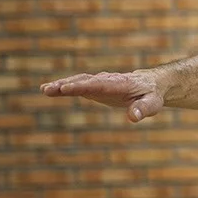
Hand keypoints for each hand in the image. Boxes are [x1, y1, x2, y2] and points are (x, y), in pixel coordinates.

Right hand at [40, 71, 164, 122]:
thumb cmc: (152, 95)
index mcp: (120, 84)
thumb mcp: (152, 104)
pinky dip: (64, 87)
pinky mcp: (95, 87)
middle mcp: (107, 80)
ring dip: (62, 85)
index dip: (83, 86)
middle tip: (49, 89)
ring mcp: (100, 82)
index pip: (99, 84)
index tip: (67, 88)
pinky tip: (49, 91)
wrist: (151, 84)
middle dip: (68, 84)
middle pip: (85, 81)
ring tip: (45, 90)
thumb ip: (143, 109)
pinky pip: (78, 85)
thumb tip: (133, 117)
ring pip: (79, 81)